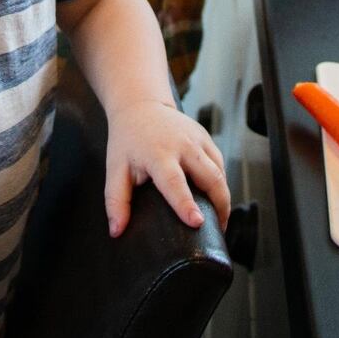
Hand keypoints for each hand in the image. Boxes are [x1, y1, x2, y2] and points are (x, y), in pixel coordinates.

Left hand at [104, 100, 230, 237]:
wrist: (140, 106)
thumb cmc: (127, 141)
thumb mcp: (115, 169)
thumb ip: (116, 201)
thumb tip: (116, 232)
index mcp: (158, 153)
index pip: (174, 182)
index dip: (186, 204)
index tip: (197, 222)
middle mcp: (183, 144)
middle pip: (211, 177)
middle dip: (220, 205)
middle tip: (219, 230)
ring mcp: (197, 138)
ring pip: (220, 172)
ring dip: (223, 197)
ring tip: (220, 220)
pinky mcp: (205, 137)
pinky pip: (219, 163)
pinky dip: (221, 182)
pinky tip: (217, 198)